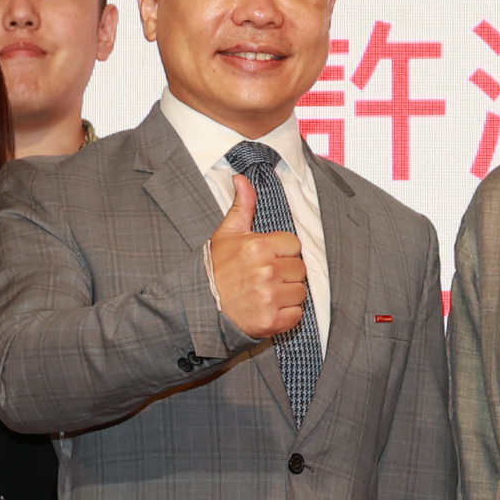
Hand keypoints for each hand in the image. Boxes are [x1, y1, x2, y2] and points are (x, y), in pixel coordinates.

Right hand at [209, 172, 309, 340]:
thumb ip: (242, 206)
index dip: (283, 253)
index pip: (294, 245)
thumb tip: (241, 178)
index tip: (267, 260)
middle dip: (286, 274)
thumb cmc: (214, 270)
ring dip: (287, 295)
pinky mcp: (272, 321)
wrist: (199, 307)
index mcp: (259, 246)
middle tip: (264, 279)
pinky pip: (296, 315)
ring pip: (300, 292)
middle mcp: (266, 271)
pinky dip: (286, 315)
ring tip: (265, 295)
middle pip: (300, 269)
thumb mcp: (226, 234)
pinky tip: (268, 310)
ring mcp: (270, 297)